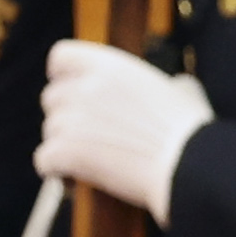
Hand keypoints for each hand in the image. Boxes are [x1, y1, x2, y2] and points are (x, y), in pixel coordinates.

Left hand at [37, 38, 211, 219]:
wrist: (188, 167)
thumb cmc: (191, 132)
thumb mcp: (183, 91)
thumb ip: (166, 84)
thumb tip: (174, 87)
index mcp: (110, 66)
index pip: (62, 56)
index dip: (62, 74)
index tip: (70, 88)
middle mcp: (85, 88)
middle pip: (51, 97)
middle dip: (65, 116)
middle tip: (86, 136)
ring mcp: (72, 120)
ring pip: (49, 130)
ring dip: (63, 146)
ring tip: (86, 162)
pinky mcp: (65, 152)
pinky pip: (44, 160)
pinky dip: (56, 171)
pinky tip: (74, 179)